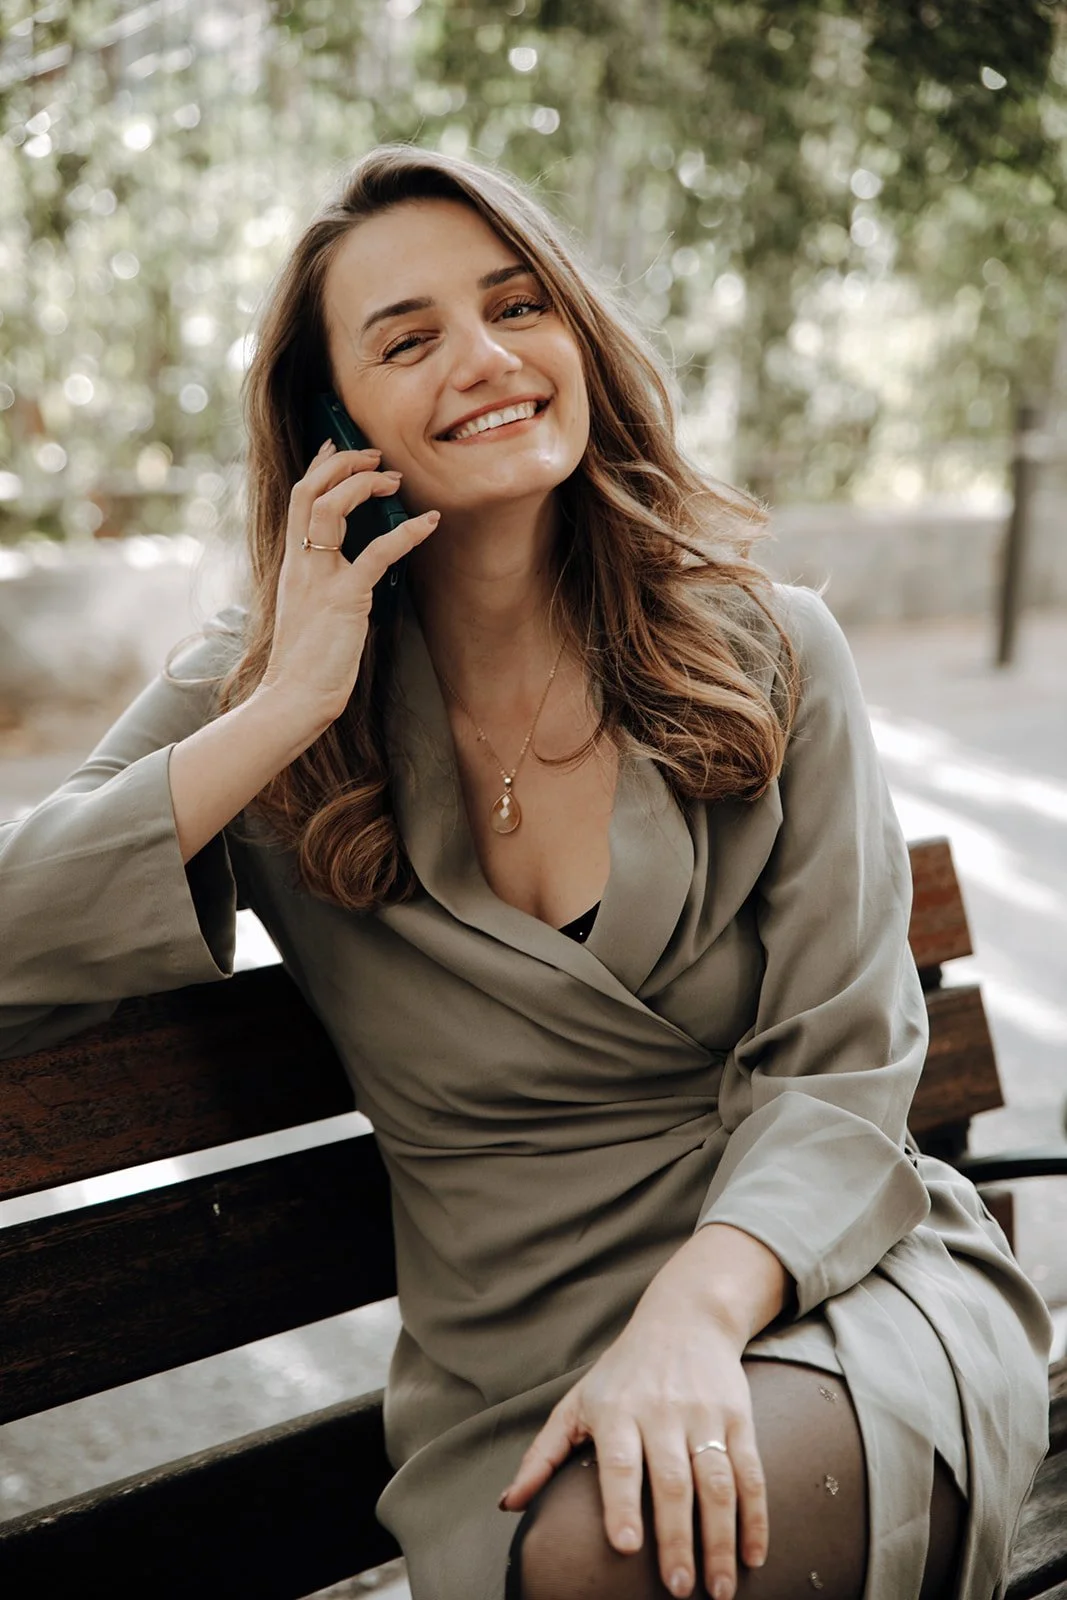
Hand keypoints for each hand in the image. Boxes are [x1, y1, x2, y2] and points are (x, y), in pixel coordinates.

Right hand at [257, 437, 439, 727]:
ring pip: (331, 509)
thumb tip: (349, 568)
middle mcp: (300, 563)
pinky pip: (377, 553)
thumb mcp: (307, 610)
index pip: (298, 499)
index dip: (319, 468)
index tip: (336, 447)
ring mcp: (320, 578)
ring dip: (364, 486)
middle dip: (343, 465)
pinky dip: (405, 533)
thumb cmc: (305, 661)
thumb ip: (320, 582)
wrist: (293, 695)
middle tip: (375, 457)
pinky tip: (428, 522)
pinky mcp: (345, 598)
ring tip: (394, 480)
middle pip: (309, 491)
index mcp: (292, 564)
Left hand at [499, 1300, 767, 1599]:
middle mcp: (662, 1412)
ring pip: (716, 1483)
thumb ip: (544, 1453)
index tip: (626, 1547)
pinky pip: (750, 1472)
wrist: (686, 1316)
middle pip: (672, 1482)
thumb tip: (509, 1503)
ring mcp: (704, 1415)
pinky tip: (753, 1555)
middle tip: (680, 1589)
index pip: (619, 1462)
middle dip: (677, 1539)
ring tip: (718, 1588)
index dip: (622, 1504)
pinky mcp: (738, 1417)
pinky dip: (755, 1517)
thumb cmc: (623, 1371)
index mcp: (617, 1410)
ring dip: (720, 1539)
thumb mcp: (577, 1401)